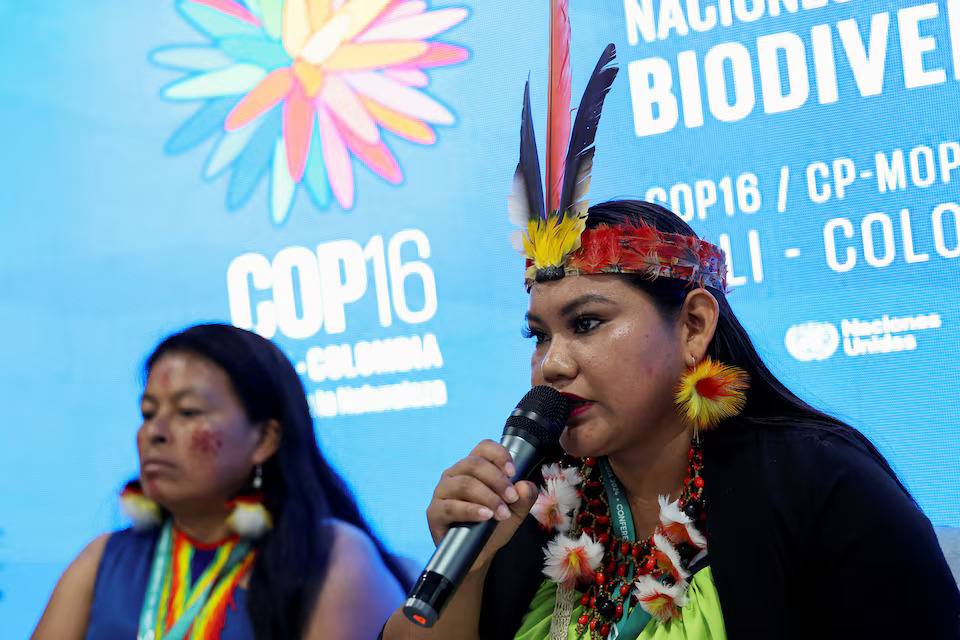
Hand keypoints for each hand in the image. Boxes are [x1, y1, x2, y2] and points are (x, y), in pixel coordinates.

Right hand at [426, 440, 538, 570]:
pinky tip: (485, 516)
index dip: (499, 455)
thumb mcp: (516, 511)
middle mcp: (455, 474)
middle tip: (512, 498)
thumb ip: (524, 497)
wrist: (479, 554)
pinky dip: (471, 510)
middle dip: (498, 480)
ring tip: (502, 513)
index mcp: (472, 467)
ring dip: (488, 497)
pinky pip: (451, 506)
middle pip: (474, 463)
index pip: (483, 447)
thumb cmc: (493, 526)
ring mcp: (442, 492)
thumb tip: (524, 486)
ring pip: (464, 483)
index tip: (513, 472)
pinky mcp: (434, 512)